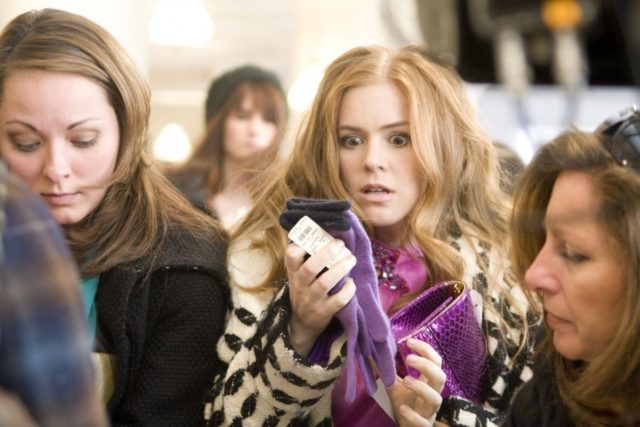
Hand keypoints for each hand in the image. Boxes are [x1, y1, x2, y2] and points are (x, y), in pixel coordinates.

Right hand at [285, 239, 355, 356]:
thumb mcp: (298, 276)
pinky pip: (338, 301)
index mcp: (294, 272)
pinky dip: (347, 290)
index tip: (316, 237)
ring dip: (341, 269)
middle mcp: (300, 285)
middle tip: (341, 244)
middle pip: (310, 267)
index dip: (301, 245)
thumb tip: (325, 231)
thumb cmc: (304, 291)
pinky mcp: (324, 313)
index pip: (290, 256)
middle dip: (327, 253)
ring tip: (351, 259)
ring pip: (325, 283)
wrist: (301, 324)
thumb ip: (306, 258)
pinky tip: (351, 283)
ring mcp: (311, 300)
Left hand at [387, 339, 445, 426]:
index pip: (435, 362)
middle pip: (440, 377)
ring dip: (421, 388)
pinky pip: (423, 423)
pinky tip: (402, 408)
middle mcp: (432, 394)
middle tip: (409, 358)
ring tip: (405, 380)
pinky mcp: (423, 426)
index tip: (409, 342)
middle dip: (427, 366)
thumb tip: (369, 350)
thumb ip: (385, 370)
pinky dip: (414, 415)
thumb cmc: (404, 404)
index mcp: (428, 382)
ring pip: (435, 399)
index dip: (426, 350)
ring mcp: (429, 412)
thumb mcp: (393, 385)